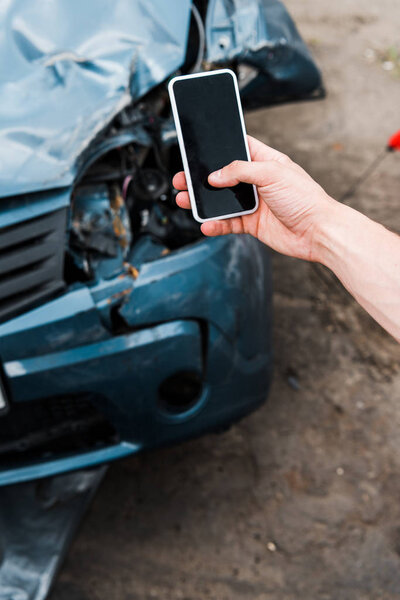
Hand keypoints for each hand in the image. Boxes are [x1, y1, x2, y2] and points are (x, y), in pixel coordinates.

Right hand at [173, 135, 335, 261]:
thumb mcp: (272, 173)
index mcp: (265, 162)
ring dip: (203, 202)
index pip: (238, 148)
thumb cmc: (305, 198)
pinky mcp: (252, 224)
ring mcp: (254, 203)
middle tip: (183, 179)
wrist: (317, 232)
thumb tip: (215, 176)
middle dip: (201, 178)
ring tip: (184, 201)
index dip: (219, 146)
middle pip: (222, 176)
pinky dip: (216, 224)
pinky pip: (228, 223)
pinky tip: (206, 224)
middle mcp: (258, 181)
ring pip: (221, 201)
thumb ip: (240, 171)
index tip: (198, 148)